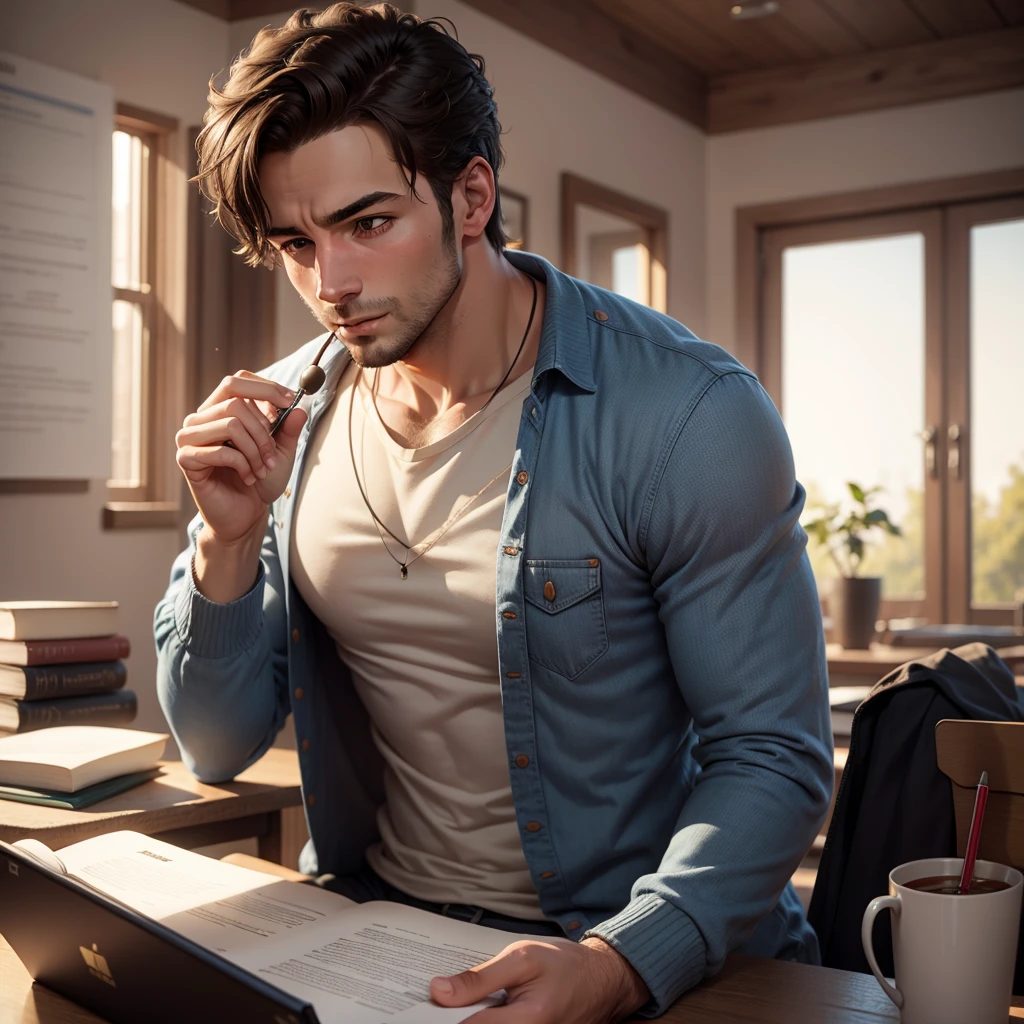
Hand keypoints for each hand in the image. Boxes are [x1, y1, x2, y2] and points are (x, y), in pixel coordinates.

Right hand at [175, 370, 305, 543]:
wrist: (245, 514)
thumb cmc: (261, 480)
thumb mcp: (282, 452)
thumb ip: (289, 429)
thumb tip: (299, 408)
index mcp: (221, 410)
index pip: (237, 381)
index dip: (267, 388)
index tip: (292, 401)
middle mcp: (201, 418)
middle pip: (235, 400)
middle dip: (263, 430)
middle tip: (273, 455)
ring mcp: (190, 437)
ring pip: (230, 423)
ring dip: (254, 449)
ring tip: (262, 469)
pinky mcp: (186, 458)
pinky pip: (221, 450)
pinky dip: (243, 465)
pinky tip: (248, 477)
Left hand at [429, 936, 649, 1022]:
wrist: (602, 980)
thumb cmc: (566, 965)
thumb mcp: (521, 957)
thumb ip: (480, 977)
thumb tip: (440, 991)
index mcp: (527, 1021)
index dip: (443, 1016)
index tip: (422, 1005)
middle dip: (455, 1016)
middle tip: (439, 997)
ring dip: (468, 1017)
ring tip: (458, 1000)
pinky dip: (483, 1018)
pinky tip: (476, 1007)